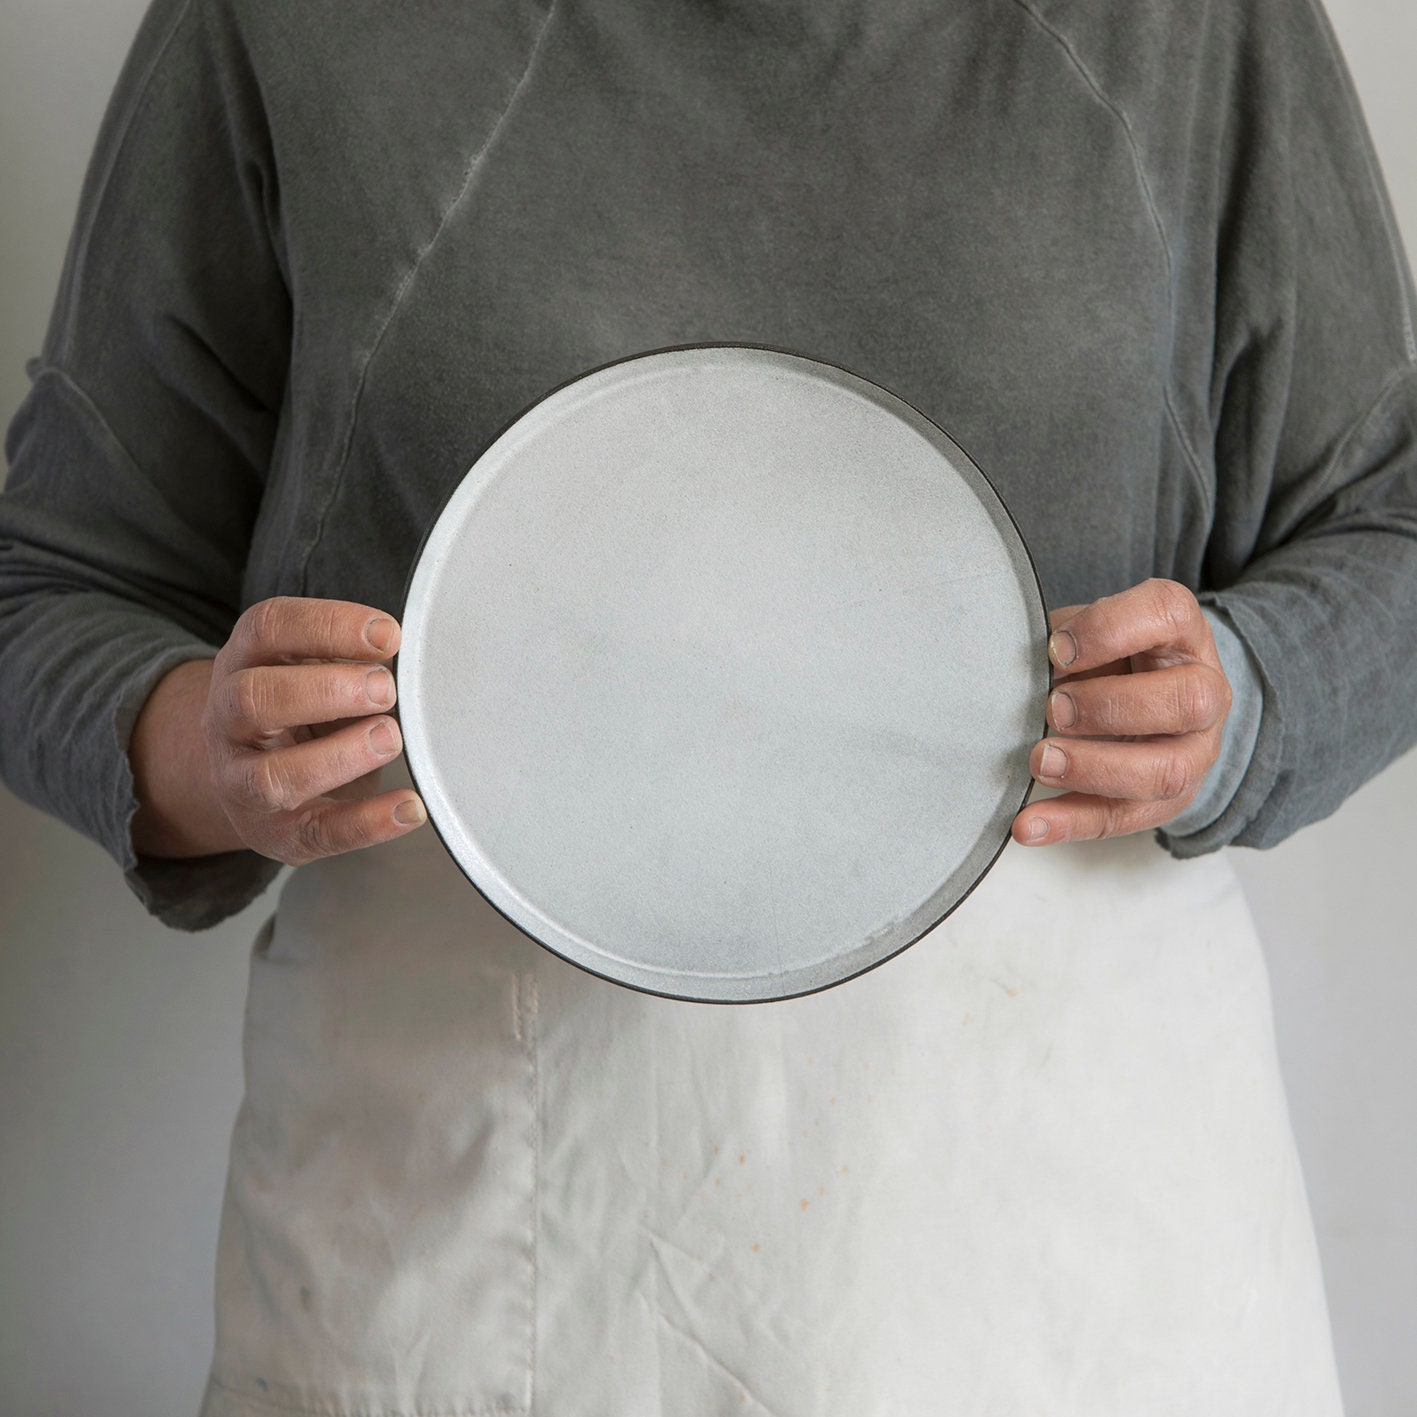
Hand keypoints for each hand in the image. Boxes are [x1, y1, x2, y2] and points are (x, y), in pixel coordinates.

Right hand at [130, 597, 425, 862]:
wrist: (252, 782)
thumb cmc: (300, 712)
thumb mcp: (310, 670)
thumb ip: (349, 657)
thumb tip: (402, 650)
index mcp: (242, 664)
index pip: (266, 630)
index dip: (327, 626)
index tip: (387, 634)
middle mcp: (229, 722)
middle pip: (253, 699)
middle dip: (326, 690)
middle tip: (384, 689)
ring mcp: (244, 783)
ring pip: (273, 777)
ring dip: (339, 756)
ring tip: (389, 737)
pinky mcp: (279, 833)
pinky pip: (320, 833)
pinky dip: (369, 822)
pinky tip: (409, 806)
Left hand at [1010, 579, 1231, 845]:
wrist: (1151, 699)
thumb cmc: (1111, 657)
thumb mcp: (1089, 632)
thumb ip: (1062, 643)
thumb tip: (1015, 672)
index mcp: (1181, 633)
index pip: (1167, 614)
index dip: (1109, 629)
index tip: (1056, 650)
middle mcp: (1204, 691)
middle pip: (1187, 701)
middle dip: (1110, 707)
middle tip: (1053, 709)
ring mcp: (1194, 751)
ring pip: (1165, 771)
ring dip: (1093, 769)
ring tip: (1039, 762)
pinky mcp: (1168, 800)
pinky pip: (1125, 819)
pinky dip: (1069, 824)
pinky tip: (1028, 824)